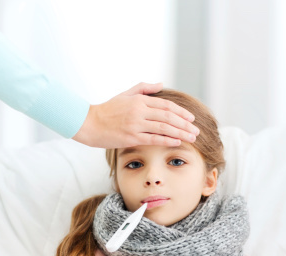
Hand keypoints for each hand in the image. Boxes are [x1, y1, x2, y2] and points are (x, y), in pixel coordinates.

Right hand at [72, 82, 198, 148]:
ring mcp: (135, 124)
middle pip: (168, 117)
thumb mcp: (125, 94)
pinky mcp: (131, 137)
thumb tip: (161, 84)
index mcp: (139, 100)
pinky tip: (177, 142)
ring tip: (192, 138)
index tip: (191, 118)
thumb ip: (144, 88)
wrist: (89, 123)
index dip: (181, 112)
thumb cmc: (107, 110)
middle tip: (196, 130)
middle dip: (185, 124)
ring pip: (164, 128)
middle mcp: (139, 111)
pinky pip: (153, 138)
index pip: (166, 105)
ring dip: (180, 133)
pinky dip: (167, 140)